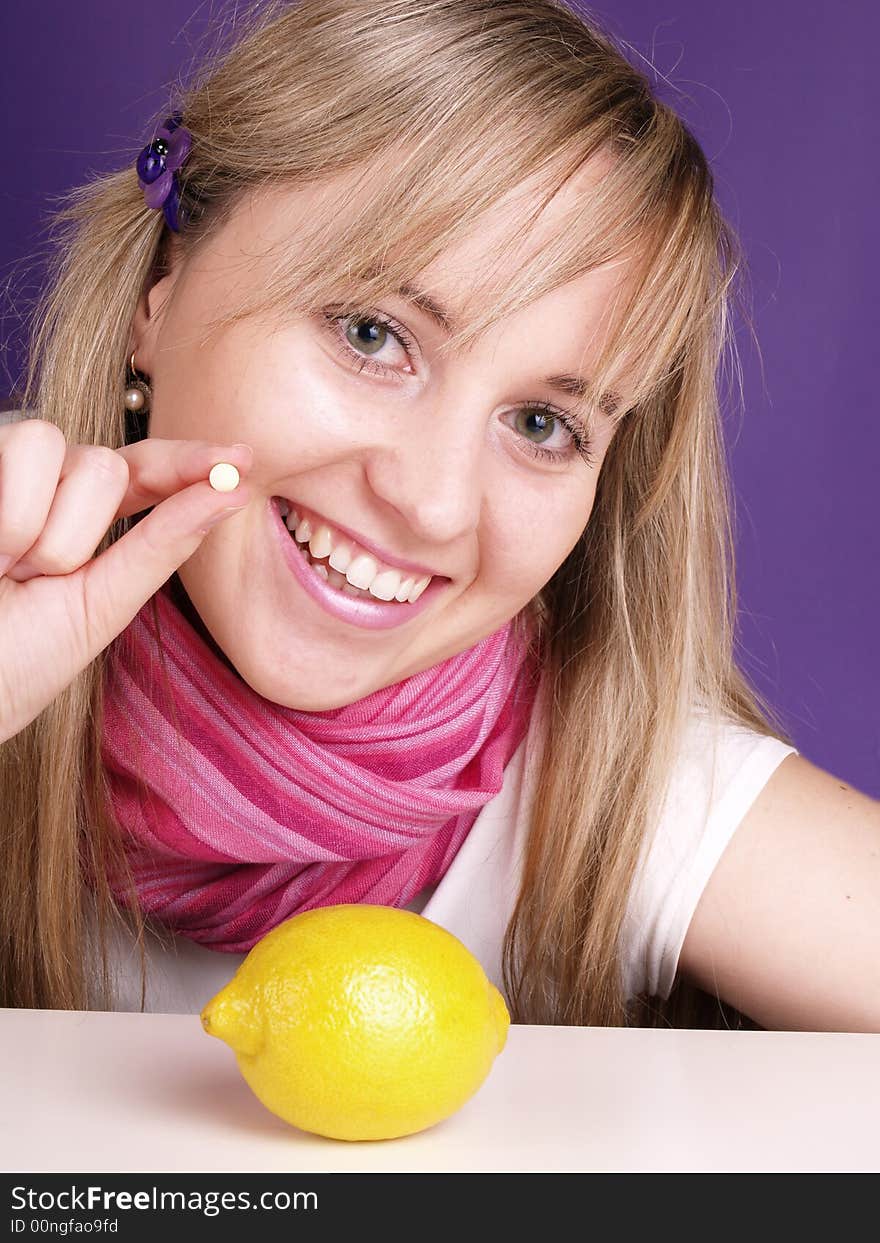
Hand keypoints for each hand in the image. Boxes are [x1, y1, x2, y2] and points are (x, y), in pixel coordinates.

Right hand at [0, 419, 253, 743]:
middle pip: (107, 463)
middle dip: (77, 535)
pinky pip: (23, 445)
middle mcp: (44, 485)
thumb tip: (237, 490)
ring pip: (64, 450)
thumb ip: (164, 543)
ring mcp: (3, 469)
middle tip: (27, 580)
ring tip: (0, 566)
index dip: (193, 461)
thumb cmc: (12, 662)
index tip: (244, 459)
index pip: (148, 473)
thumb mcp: (99, 606)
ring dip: (41, 528)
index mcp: (85, 521)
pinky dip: (11, 512)